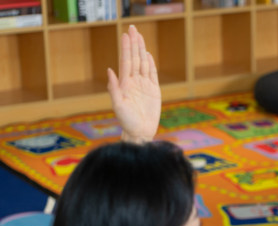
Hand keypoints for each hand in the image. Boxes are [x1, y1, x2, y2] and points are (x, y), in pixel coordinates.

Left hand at [107, 25, 160, 143]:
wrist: (140, 132)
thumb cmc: (127, 121)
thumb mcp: (118, 105)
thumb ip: (114, 88)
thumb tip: (110, 70)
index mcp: (125, 83)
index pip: (126, 61)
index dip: (126, 48)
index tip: (125, 34)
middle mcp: (134, 82)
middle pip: (134, 58)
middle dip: (134, 43)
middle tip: (133, 28)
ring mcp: (144, 85)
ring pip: (143, 63)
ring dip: (141, 50)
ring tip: (140, 37)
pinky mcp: (154, 91)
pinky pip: (152, 74)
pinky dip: (151, 64)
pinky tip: (148, 55)